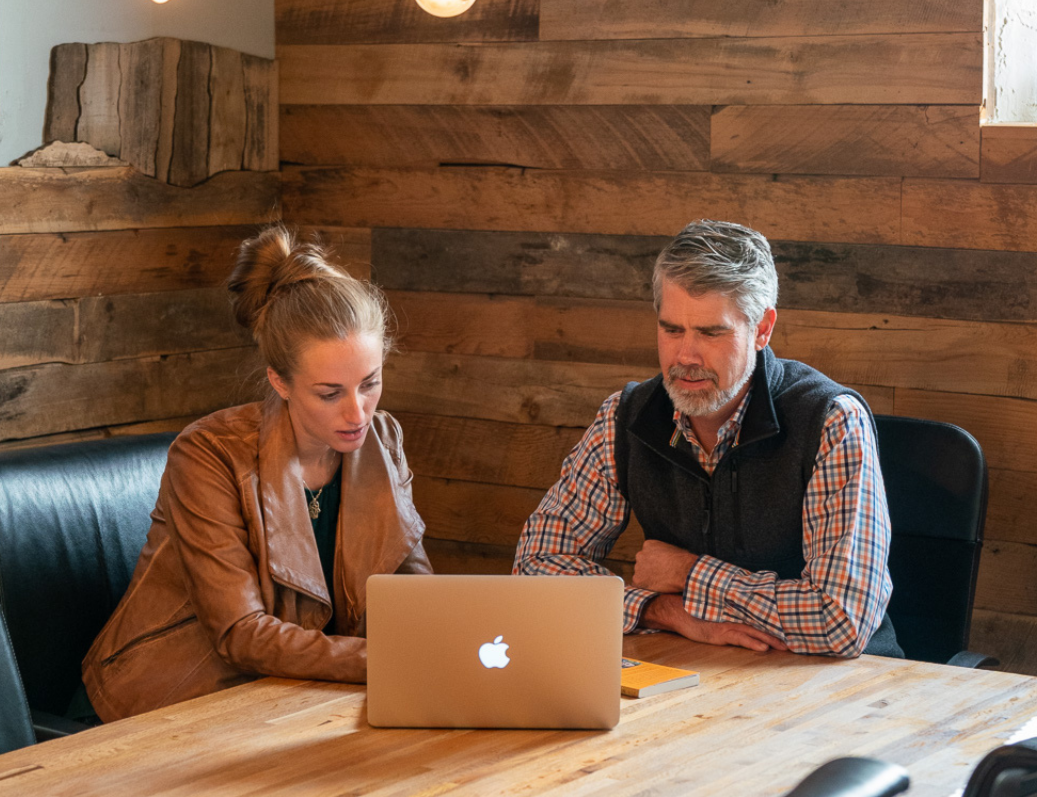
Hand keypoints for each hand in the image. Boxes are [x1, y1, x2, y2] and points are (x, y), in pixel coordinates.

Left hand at [633, 539, 697, 593]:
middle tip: (659, 574)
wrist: (683, 572)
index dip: (654, 560)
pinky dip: (645, 587)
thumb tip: (664, 556)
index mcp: (648, 545)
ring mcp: (638, 567)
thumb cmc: (683, 561)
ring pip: (640, 573)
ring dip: (647, 577)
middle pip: (642, 562)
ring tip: (660, 581)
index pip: (647, 553)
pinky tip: (655, 587)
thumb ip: (663, 552)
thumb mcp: (672, 549)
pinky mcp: (638, 580)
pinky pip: (638, 584)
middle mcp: (640, 554)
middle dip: (648, 568)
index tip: (661, 566)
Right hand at [641, 594, 786, 652]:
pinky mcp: (719, 633)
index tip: (788, 626)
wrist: (675, 608)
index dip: (773, 621)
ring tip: (784, 646)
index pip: (758, 616)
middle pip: (760, 624)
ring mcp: (727, 624)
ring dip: (770, 639)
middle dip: (777, 632)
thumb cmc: (695, 609)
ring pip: (754, 631)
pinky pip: (740, 638)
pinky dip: (752, 643)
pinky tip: (763, 647)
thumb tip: (743, 612)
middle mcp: (733, 616)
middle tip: (793, 639)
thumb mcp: (714, 609)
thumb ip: (728, 610)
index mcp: (733, 610)